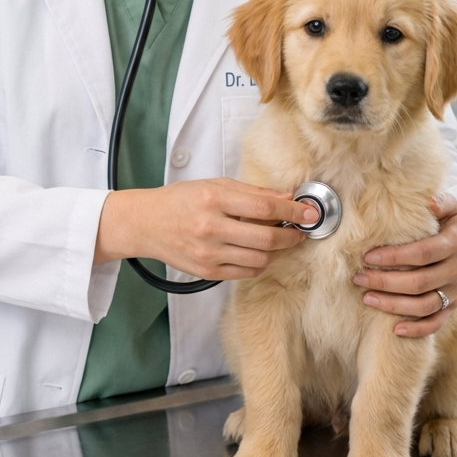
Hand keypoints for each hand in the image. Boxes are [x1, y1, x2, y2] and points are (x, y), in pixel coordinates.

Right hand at [96, 179, 314, 279]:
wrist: (146, 223)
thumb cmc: (180, 200)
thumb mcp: (215, 184)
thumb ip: (252, 192)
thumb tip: (286, 197)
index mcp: (213, 199)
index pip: (265, 207)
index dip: (293, 211)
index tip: (310, 212)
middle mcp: (210, 227)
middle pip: (266, 238)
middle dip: (292, 235)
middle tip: (301, 230)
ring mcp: (209, 253)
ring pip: (260, 259)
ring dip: (278, 250)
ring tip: (281, 239)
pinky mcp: (207, 272)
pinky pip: (247, 272)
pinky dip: (261, 262)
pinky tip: (260, 251)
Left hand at [352, 195, 456, 337]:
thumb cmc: (454, 223)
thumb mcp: (452, 207)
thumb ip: (441, 201)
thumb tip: (428, 201)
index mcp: (456, 245)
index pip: (421, 254)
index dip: (394, 257)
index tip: (368, 257)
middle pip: (418, 282)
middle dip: (385, 282)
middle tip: (358, 278)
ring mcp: (456, 292)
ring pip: (424, 306)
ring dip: (394, 305)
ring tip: (367, 298)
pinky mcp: (454, 306)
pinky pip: (436, 323)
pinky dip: (417, 330)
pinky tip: (395, 330)